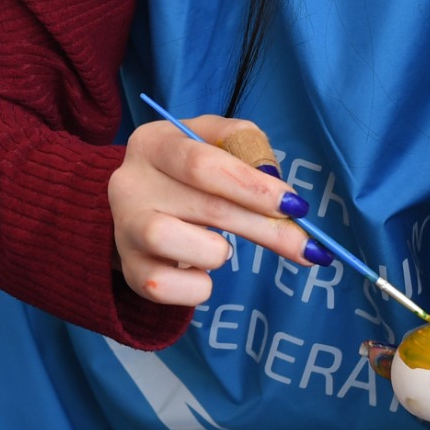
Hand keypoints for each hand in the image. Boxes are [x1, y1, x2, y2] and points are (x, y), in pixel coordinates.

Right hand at [109, 116, 312, 306]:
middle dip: (264, 229)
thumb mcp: (214, 142)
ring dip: (215, 252)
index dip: (252, 186)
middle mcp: (129, 183)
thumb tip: (277, 186)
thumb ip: (247, 148)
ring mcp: (124, 228)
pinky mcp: (129, 269)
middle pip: (204, 207)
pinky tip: (203, 274)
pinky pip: (161, 287)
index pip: (202, 163)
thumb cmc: (188, 172)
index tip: (295, 205)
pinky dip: (195, 287)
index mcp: (153, 143)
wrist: (141, 205)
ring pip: (169, 241)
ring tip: (221, 249)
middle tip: (305, 246)